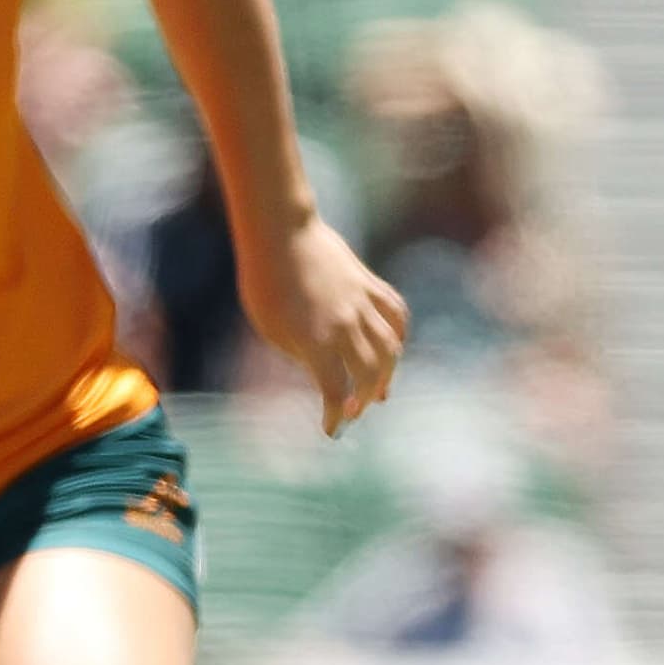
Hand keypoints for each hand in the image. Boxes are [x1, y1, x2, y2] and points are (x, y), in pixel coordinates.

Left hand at [242, 213, 409, 435]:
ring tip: (381, 391)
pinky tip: (394, 347)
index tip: (331, 430)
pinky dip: (399, 334)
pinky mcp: (370, 284)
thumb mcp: (273, 329)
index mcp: (316, 340)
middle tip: (355, 412)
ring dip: (388, 373)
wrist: (281, 234)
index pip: (333, 391)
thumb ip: (302, 354)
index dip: (335, 416)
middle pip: (369, 374)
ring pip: (390, 347)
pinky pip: (396, 314)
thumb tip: (325, 372)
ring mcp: (362, 303)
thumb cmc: (264, 283)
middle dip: (363, 399)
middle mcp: (346, 325)